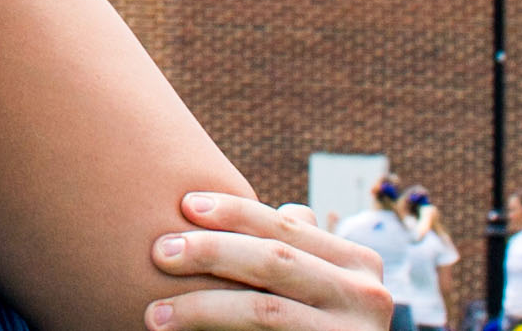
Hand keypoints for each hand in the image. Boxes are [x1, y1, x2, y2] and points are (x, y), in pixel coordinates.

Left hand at [150, 190, 394, 330]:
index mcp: (359, 263)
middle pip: (274, 261)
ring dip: (202, 307)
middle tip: (160, 251)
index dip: (235, 212)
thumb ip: (302, 253)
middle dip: (211, 252)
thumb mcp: (323, 285)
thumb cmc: (322, 327)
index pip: (286, 227)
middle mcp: (365, 296)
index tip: (186, 204)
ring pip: (264, 310)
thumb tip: (284, 207)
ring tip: (156, 313)